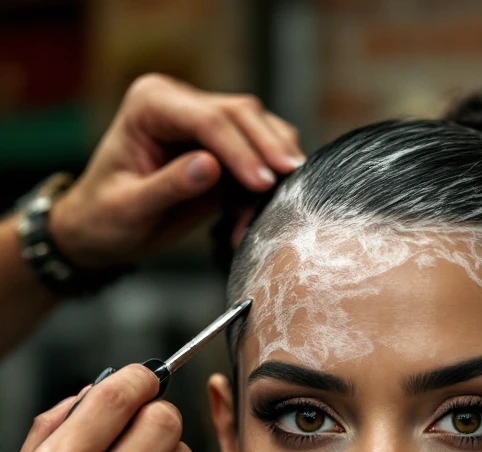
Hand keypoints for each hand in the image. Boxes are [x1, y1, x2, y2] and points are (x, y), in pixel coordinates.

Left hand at [47, 73, 304, 267]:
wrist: (101, 230)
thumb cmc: (105, 217)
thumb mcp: (129, 208)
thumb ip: (168, 186)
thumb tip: (211, 166)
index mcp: (151, 104)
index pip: (207, 118)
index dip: (239, 150)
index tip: (262, 184)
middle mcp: (181, 104)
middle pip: (241, 114)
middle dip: (269, 149)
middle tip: (292, 182)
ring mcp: (204, 125)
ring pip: (259, 131)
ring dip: (273, 169)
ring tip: (274, 209)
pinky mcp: (222, 152)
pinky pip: (258, 162)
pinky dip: (265, 191)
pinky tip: (252, 223)